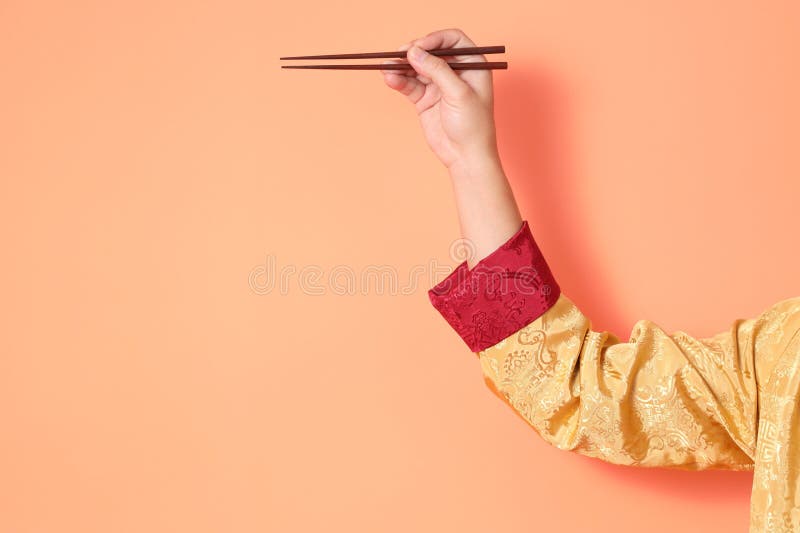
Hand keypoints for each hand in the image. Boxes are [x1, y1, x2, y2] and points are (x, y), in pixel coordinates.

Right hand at [381, 28, 499, 170]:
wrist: (465, 156)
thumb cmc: (473, 126)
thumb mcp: (458, 93)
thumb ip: (437, 70)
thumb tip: (415, 52)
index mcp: (472, 65)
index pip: (452, 40)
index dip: (435, 39)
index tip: (419, 46)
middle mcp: (455, 72)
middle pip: (431, 52)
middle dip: (414, 52)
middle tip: (400, 55)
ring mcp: (438, 85)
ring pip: (417, 68)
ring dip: (401, 67)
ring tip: (387, 67)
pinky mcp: (425, 99)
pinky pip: (409, 84)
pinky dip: (399, 81)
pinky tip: (390, 78)